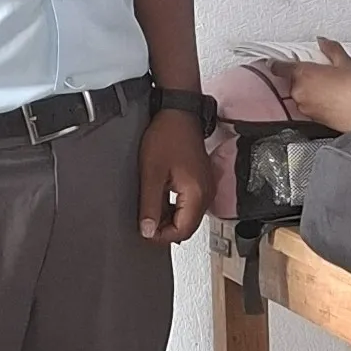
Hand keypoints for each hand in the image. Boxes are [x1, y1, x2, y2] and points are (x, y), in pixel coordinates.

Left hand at [138, 110, 212, 243]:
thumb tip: (148, 230)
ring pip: (189, 218)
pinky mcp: (202, 183)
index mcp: (196, 194)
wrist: (179, 114)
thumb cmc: (168, 136)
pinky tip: (161, 200)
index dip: (161, 236)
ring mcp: (207, 189)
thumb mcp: (151, 173)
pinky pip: (190, 206)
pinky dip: (175, 209)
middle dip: (165, 230)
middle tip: (144, 223)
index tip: (144, 232)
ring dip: (169, 219)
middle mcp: (206, 194)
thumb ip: (150, 205)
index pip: (182, 231)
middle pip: (187, 227)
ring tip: (150, 209)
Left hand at [265, 38, 350, 132]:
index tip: (277, 60)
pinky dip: (316, 99)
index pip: (278, 67)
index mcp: (303, 75)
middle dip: (303, 75)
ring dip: (310, 88)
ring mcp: (305, 107)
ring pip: (301, 93)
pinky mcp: (313, 119)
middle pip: (292, 79)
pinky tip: (333, 96)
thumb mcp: (346, 63)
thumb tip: (324, 43)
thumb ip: (331, 49)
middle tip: (320, 70)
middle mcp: (300, 92)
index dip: (277, 62)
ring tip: (331, 84)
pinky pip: (309, 104)